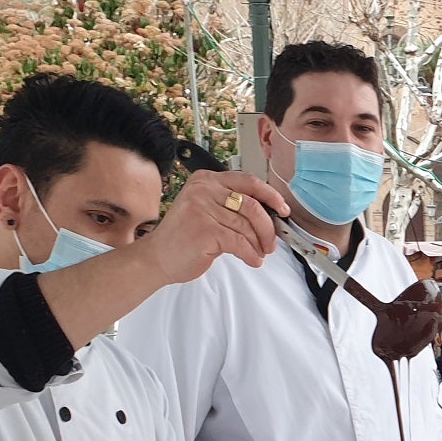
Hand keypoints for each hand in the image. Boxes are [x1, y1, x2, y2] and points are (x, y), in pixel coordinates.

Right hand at [136, 170, 288, 283]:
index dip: (271, 196)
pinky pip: (240, 242)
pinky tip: (253, 260)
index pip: (248, 181)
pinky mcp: (204, 230)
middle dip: (268, 228)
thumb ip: (231, 206)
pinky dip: (251, 254)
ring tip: (259, 253)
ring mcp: (202, 209)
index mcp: (207, 180)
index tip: (283, 209)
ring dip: (259, 244)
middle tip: (271, 243)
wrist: (158, 257)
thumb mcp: (206, 210)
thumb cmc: (185, 236)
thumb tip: (269, 214)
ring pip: (247, 226)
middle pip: (252, 205)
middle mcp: (203, 190)